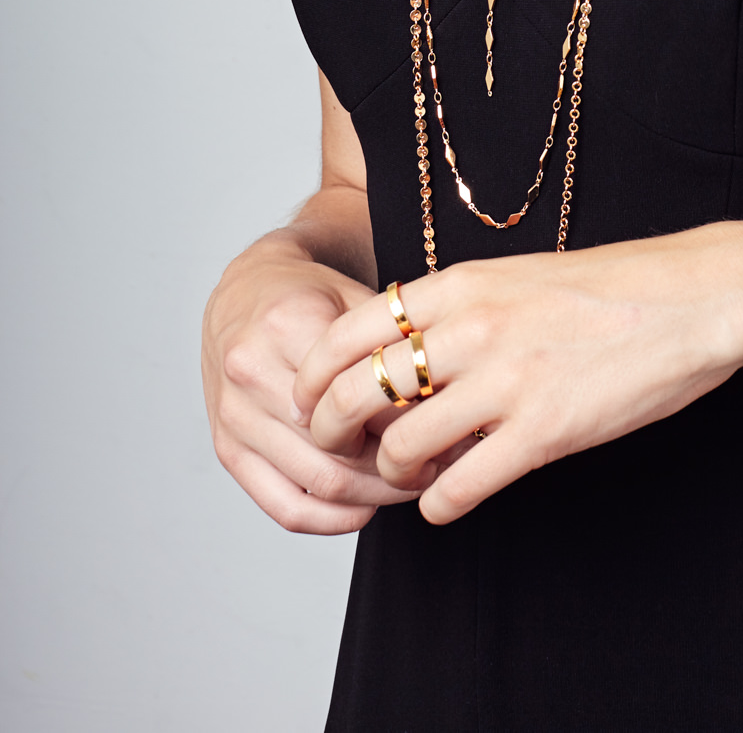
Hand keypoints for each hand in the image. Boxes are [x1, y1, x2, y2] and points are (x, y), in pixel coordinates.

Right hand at [203, 241, 437, 534]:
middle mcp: (252, 372)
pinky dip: (328, 520)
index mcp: (288, 324)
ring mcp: (234, 415)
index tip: (449, 430)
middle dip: (397, 467)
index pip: (362, 394)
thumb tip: (444, 402)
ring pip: (316, 483)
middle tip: (437, 467)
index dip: (411, 419)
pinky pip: (282, 505)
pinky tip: (363, 508)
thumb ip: (388, 345)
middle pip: (340, 447)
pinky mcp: (226, 447)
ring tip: (409, 484)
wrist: (243, 291)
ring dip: (372, 495)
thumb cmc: (306, 294)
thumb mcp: (354, 298)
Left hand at [293, 225, 742, 525]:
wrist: (698, 297)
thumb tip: (404, 344)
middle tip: (339, 450)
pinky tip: (448, 500)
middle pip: (355, 391)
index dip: (314, 374)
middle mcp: (472, 328)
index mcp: (462, 282)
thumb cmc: (614, 288)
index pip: (348, 330)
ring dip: (392, 471)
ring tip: (408, 474)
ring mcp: (506, 381)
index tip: (312, 399)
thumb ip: (459, 306)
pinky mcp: (544, 432)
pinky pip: (458, 487)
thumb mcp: (519, 275)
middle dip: (331, 430)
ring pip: (400, 445)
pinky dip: (439, 504)